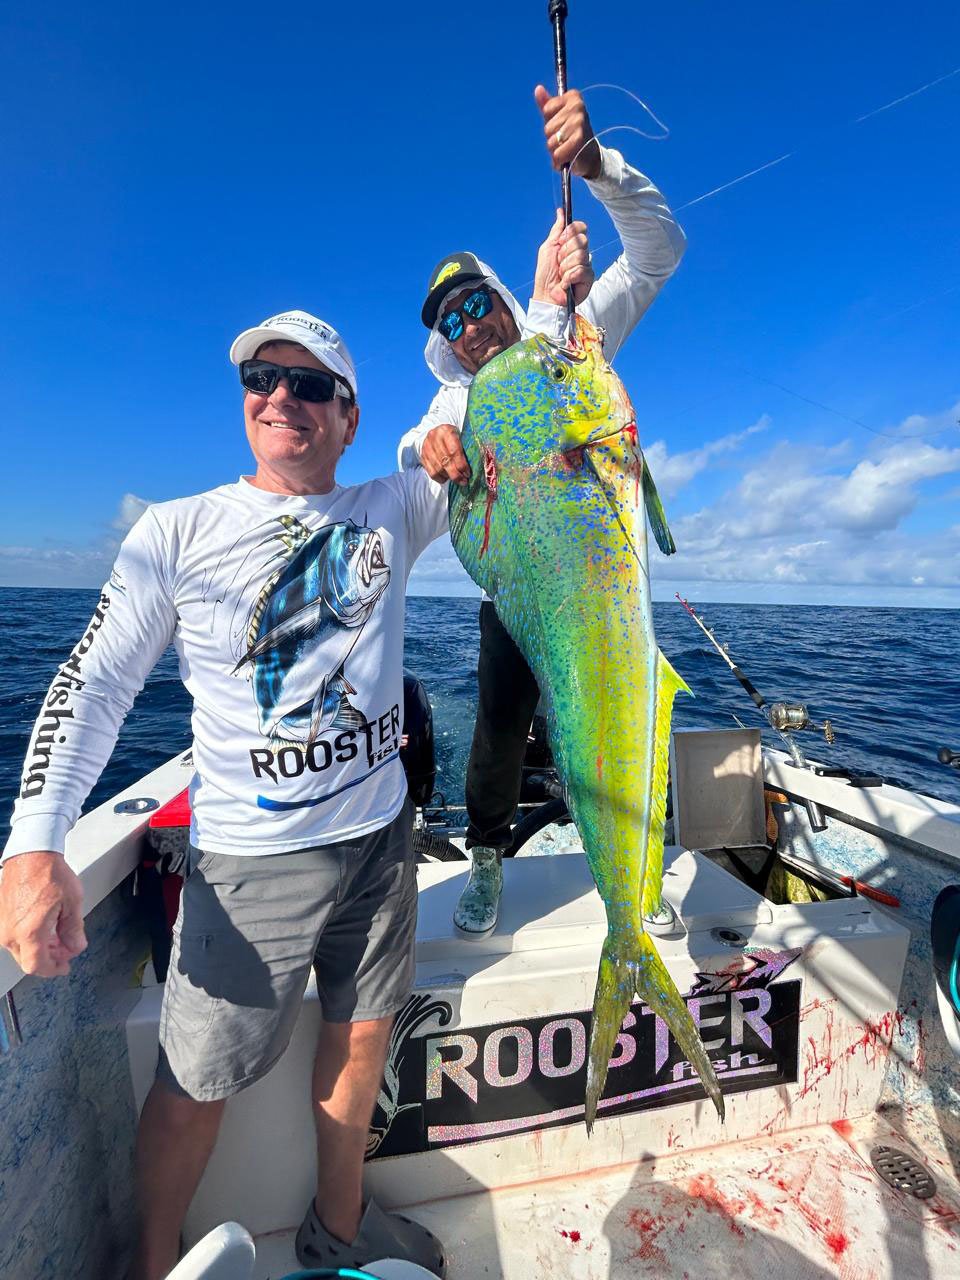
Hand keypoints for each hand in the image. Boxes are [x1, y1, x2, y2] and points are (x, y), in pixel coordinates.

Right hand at [0, 852, 86, 976]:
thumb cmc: (49, 873)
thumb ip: (74, 931)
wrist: (31, 854)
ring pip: (21, 949)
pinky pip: (14, 936)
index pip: (37, 966)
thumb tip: (75, 947)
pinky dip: (31, 937)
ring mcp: (3, 924)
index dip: (53, 969)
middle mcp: (10, 932)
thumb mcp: (72, 904)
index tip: (64, 966)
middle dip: (50, 958)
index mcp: (28, 932)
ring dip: (41, 948)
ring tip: (59, 936)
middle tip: (66, 949)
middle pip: (28, 960)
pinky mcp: (1, 917)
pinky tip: (45, 928)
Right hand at [421, 425, 469, 485]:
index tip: (468, 473)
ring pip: (438, 469)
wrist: (436, 431)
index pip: (454, 451)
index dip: (461, 465)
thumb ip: (465, 447)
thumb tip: (473, 465)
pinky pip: (431, 472)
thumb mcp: (460, 435)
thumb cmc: (453, 435)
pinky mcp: (422, 456)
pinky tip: (447, 478)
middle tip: (464, 481)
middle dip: (456, 474)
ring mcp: (426, 448)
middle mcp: (434, 438)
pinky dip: (440, 478)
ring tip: (458, 480)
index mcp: (446, 431)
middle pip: (445, 462)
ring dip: (449, 477)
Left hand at [534, 85, 601, 179]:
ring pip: (551, 142)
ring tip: (567, 148)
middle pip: (548, 128)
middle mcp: (578, 106)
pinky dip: (559, 160)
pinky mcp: (579, 140)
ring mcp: (579, 122)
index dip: (550, 121)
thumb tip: (538, 88)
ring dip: (556, 150)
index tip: (562, 124)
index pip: (547, 109)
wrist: (590, 155)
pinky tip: (568, 158)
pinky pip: (557, 154)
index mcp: (573, 96)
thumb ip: (547, 103)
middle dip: (552, 138)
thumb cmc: (571, 133)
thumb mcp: (558, 116)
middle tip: (566, 139)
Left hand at [534, 209, 593, 306]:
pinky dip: (569, 277)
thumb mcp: (548, 248)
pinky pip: (581, 270)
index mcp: (572, 244)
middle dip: (565, 252)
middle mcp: (581, 252)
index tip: (560, 242)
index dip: (570, 233)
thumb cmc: (545, 274)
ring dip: (565, 266)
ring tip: (561, 275)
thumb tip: (561, 212)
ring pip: (581, 256)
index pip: (581, 228)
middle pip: (582, 240)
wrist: (546, 295)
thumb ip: (556, 230)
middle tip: (558, 263)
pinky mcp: (589, 278)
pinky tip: (565, 283)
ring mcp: (586, 265)